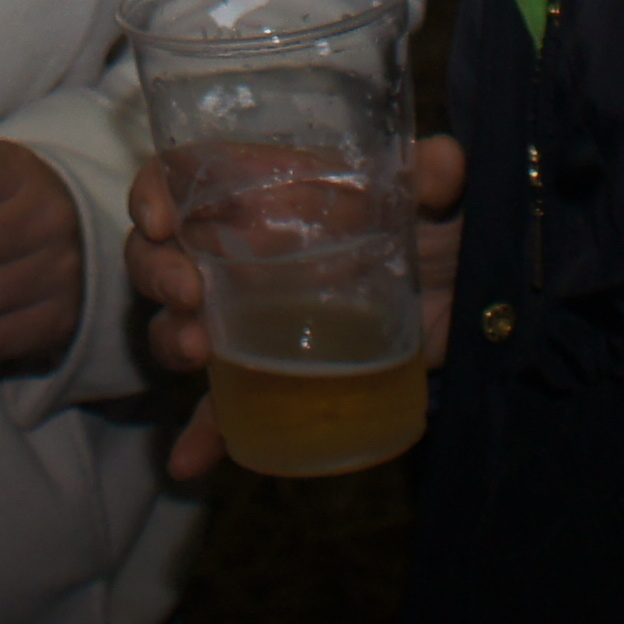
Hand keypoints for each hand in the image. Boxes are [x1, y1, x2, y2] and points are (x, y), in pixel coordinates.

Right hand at [129, 131, 464, 478]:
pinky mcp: (273, 375)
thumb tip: (442, 163)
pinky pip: (222, 406)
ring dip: (170, 338)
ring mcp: (251, 318)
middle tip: (188, 294)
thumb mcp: (441, 196)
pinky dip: (200, 433)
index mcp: (269, 196)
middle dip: (155, 270)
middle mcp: (243, 253)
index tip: (160, 219)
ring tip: (198, 352)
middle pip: (162, 252)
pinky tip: (187, 460)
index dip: (155, 190)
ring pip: (179, 324)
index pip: (185, 177)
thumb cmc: (439, 230)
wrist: (469, 299)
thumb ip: (438, 175)